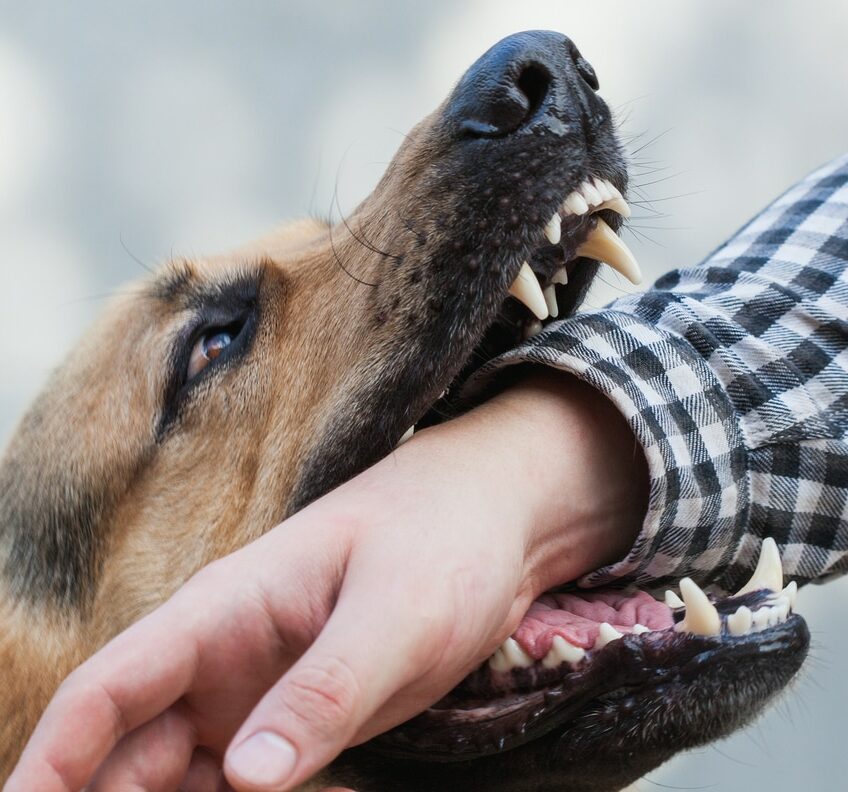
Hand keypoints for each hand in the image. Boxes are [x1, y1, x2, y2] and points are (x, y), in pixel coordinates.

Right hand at [5, 372, 646, 791]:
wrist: (494, 522)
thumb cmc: (441, 539)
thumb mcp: (394, 614)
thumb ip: (324, 690)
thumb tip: (243, 780)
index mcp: (222, 611)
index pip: (104, 690)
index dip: (49, 763)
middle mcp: (223, 656)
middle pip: (128, 751)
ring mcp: (259, 689)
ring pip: (183, 777)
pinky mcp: (300, 715)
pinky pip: (247, 783)